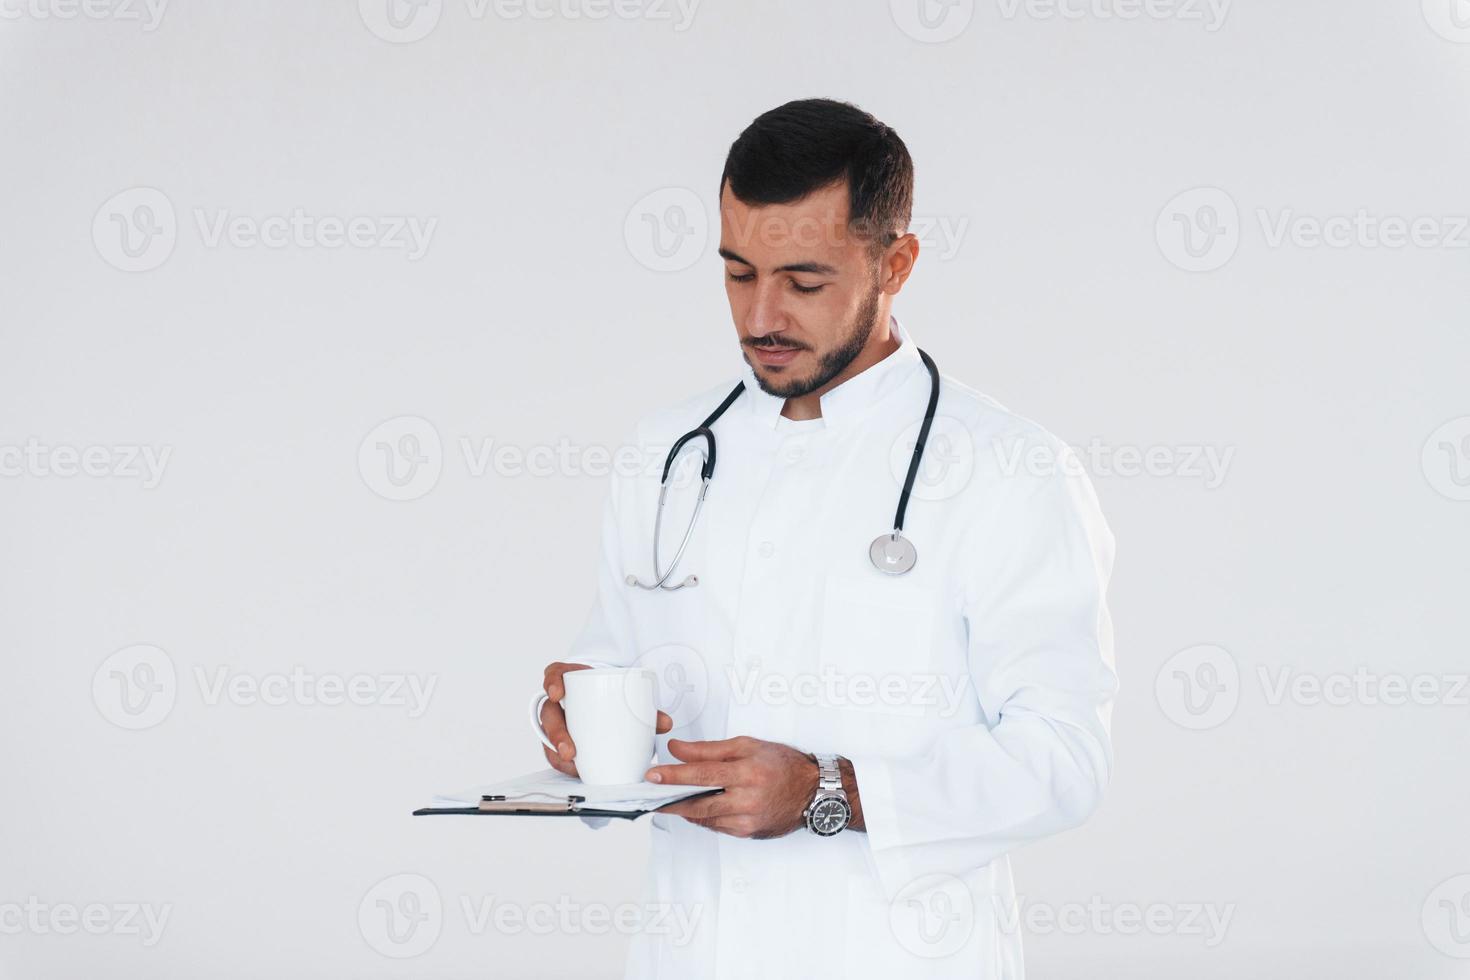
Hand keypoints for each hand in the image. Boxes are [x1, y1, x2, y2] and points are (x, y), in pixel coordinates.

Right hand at [539, 662, 673, 777]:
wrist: (608, 694)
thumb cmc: (612, 691)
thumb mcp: (625, 692)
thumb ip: (645, 707)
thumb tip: (666, 723)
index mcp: (571, 678)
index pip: (554, 674)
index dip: (552, 682)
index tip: (557, 694)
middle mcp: (559, 700)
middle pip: (549, 714)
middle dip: (556, 734)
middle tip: (570, 752)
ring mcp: (557, 719)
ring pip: (549, 738)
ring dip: (558, 755)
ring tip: (575, 768)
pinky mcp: (559, 736)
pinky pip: (554, 751)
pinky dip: (564, 762)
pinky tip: (575, 771)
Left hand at [645, 736, 818, 838]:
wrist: (813, 792)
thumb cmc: (783, 764)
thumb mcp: (747, 746)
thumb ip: (709, 750)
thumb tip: (677, 750)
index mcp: (747, 773)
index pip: (701, 774)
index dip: (674, 775)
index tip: (652, 775)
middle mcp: (747, 800)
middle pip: (698, 803)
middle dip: (670, 800)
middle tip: (651, 794)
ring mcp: (747, 821)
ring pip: (704, 818)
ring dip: (685, 809)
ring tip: (670, 798)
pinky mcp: (747, 834)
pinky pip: (716, 826)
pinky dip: (704, 817)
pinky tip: (698, 806)